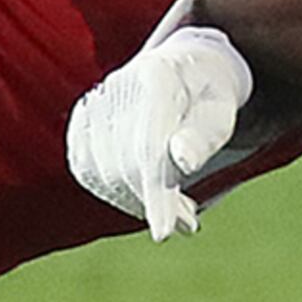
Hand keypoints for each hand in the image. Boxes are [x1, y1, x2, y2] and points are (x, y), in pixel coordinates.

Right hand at [68, 24, 248, 239]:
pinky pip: (93, 175)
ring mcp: (94, 106)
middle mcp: (118, 86)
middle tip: (189, 223)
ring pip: (108, 177)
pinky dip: (121, 194)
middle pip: (129, 167)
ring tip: (177, 209)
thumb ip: (204, 136)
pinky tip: (149, 194)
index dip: (157, 193)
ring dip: (141, 202)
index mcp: (159, 76)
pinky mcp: (80, 126)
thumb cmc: (209, 94)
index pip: (152, 146)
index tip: (164, 234)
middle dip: (159, 204)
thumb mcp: (221, 110)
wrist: (180, 67)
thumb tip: (183, 163)